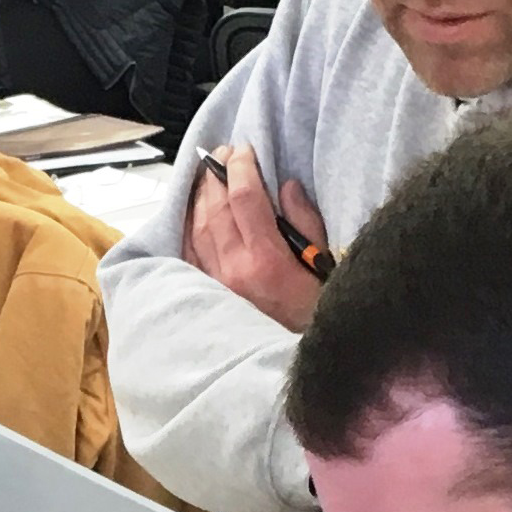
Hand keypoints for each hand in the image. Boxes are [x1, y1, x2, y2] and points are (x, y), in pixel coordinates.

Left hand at [181, 144, 329, 332]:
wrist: (302, 361)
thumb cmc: (320, 312)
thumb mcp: (325, 266)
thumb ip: (305, 223)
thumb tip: (284, 187)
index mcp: (267, 260)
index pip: (245, 199)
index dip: (241, 168)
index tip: (244, 149)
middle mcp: (235, 270)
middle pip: (216, 209)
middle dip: (217, 175)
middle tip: (222, 153)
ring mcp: (217, 284)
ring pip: (197, 228)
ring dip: (199, 195)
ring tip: (207, 173)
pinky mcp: (209, 295)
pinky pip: (189, 253)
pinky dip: (187, 226)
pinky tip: (191, 210)